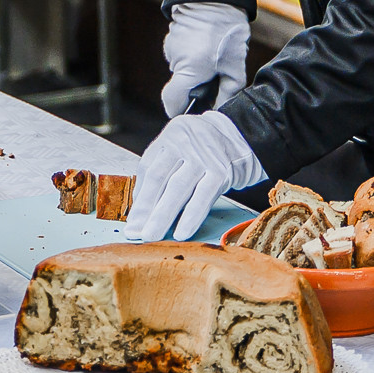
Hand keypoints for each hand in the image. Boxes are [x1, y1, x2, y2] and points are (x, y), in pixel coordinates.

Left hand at [120, 111, 264, 242]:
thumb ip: (160, 171)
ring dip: (163, 215)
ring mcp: (203, 156)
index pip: (148, 170)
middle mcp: (184, 143)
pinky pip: (203, 197)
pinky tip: (182, 232)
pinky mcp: (221, 171)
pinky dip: (191, 216)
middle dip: (145, 209)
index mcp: (169, 137)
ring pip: (178, 188)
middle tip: (135, 233)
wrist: (241, 137)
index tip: (131, 223)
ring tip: (152, 235)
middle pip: (159, 178)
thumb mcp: (179, 148)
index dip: (139, 199)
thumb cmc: (204, 149)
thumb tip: (141, 207)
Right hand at [159, 2, 251, 117]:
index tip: (191, 110)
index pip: (171, 102)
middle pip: (180, 85)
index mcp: (189, 71)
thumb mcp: (236, 66)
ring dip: (194, 68)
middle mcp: (175, 60)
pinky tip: (205, 45)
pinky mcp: (171, 37)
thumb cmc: (228, 32)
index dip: (179, 110)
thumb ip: (227, 92)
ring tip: (212, 55)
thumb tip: (220, 108)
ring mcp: (171, 47)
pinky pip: (180, 54)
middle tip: (215, 75)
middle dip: (195, 85)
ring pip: (181, 69)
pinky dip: (191, 55)